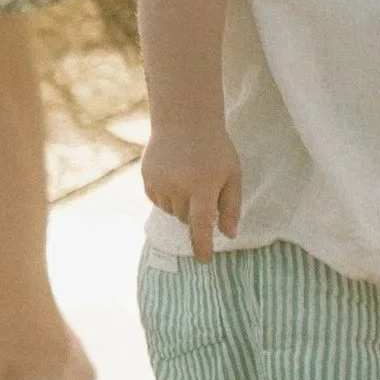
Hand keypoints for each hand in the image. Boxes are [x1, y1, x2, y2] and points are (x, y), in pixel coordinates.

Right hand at [141, 125, 242, 260]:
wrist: (184, 119)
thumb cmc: (215, 148)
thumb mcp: (232, 174)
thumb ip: (231, 206)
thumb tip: (229, 235)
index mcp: (203, 186)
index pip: (200, 227)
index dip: (202, 247)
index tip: (204, 260)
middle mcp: (178, 187)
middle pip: (186, 219)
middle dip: (196, 212)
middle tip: (203, 188)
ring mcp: (160, 183)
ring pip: (171, 211)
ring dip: (181, 204)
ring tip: (188, 177)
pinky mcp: (147, 179)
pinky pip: (158, 200)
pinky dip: (167, 195)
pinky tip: (174, 174)